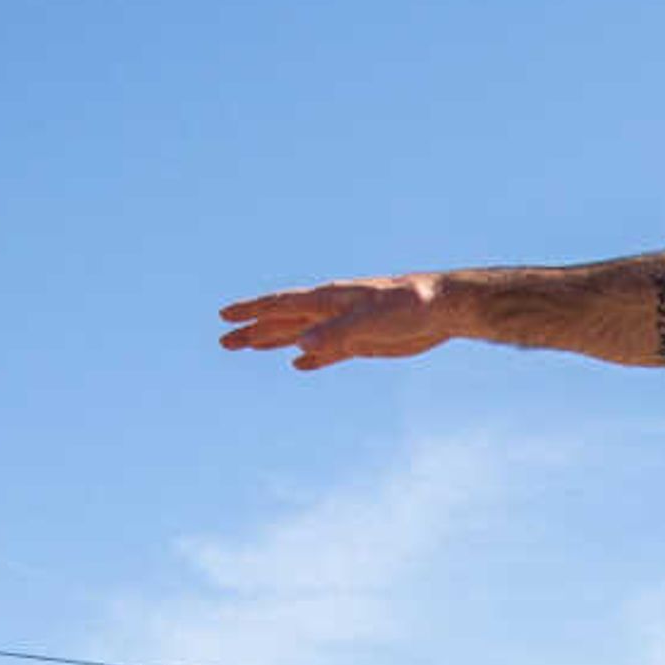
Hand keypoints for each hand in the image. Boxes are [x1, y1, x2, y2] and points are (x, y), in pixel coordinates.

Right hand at [217, 275, 451, 370]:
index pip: (281, 305)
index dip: (253, 311)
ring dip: (273, 341)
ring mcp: (343, 327)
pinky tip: (298, 363)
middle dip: (253, 330)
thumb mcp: (371, 321)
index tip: (225, 316)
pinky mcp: (360, 343)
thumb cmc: (409, 306)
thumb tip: (300, 346)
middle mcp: (330, 311)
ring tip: (247, 347)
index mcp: (328, 300)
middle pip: (282, 321)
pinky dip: (311, 357)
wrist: (442, 309)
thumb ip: (336, 334)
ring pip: (299, 335)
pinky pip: (327, 351)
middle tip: (223, 339)